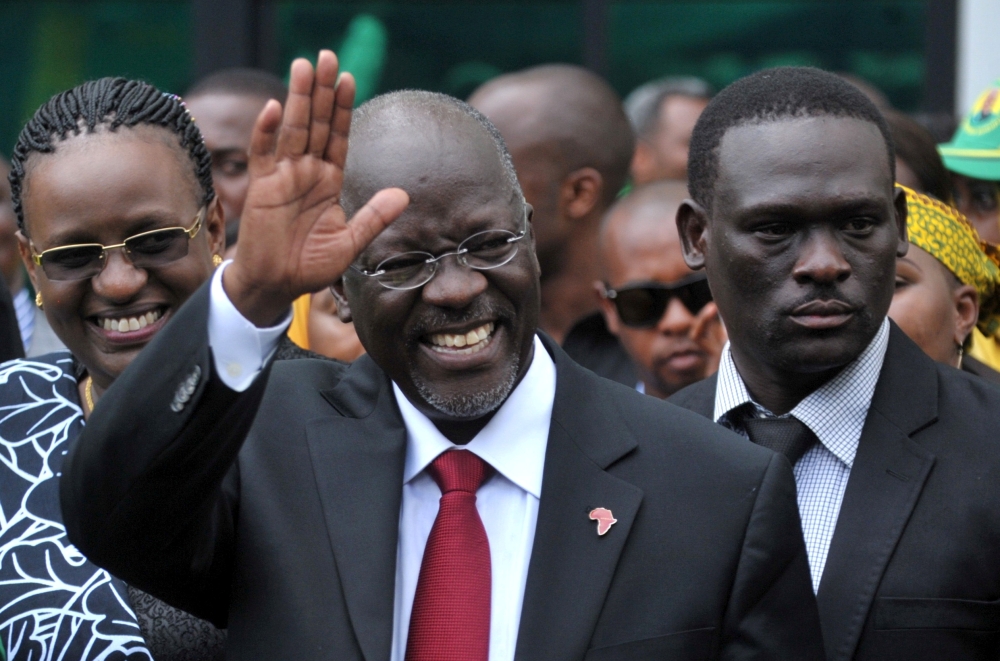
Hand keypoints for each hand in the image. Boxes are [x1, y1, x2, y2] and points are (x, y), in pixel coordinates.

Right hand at [224, 50, 409, 326]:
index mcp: (329, 181)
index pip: (339, 136)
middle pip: (316, 123)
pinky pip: (264, 154)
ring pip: (292, 129)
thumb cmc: (310, 267)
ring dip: (298, 98)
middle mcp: (307, 172)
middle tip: (328, 56)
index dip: (343, 108)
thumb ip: (374, 217)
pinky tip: (276, 109)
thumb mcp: (350, 243)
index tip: (350, 79)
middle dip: (322, 91)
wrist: (276, 286)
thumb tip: (404, 194)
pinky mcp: (262, 188)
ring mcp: (283, 177)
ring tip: (304, 66)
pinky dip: (267, 132)